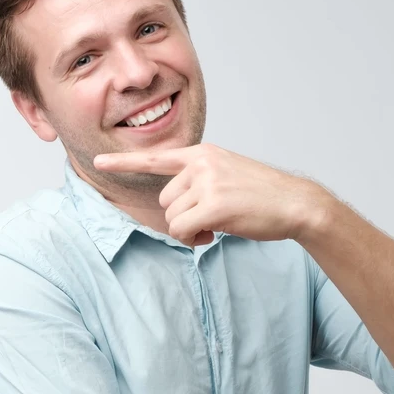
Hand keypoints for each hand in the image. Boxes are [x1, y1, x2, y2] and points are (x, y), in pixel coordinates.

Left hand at [93, 144, 331, 246]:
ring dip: (190, 230)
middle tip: (211, 220)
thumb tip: (176, 211)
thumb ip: (199, 182)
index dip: (123, 162)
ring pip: (172, 218)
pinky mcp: (214, 204)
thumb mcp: (227, 176)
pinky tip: (216, 234)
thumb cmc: (262, 196)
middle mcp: (201, 163)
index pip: (155, 157)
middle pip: (164, 201)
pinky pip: (183, 230)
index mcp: (202, 154)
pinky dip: (194, 239)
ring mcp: (207, 182)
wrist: (296, 204)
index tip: (98, 161)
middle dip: (183, 217)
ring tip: (218, 224)